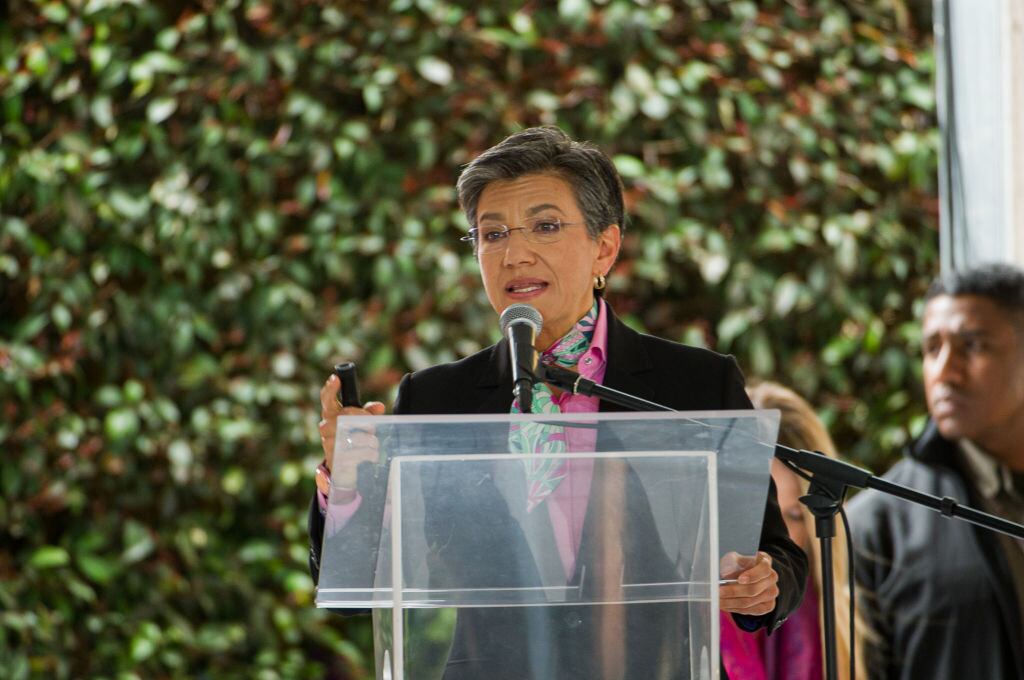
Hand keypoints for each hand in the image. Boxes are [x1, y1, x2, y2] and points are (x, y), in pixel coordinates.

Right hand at [318, 373, 385, 495]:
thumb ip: (370, 412)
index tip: (335, 378)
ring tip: (373, 443)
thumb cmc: (352, 439)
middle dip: (364, 419)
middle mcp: (326, 427)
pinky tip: (372, 455)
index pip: (326, 399)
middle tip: (372, 426)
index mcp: (331, 414)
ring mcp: (329, 442)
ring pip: (355, 435)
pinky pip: (359, 453)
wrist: (343, 467)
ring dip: (370, 439)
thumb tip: (379, 407)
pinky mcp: (336, 458)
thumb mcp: (362, 423)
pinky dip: (370, 453)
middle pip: (346, 414)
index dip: (330, 388)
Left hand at [718, 551, 778, 616]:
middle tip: (718, 592)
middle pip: (753, 589)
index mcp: (765, 562)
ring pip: (750, 602)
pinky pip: (751, 610)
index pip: (763, 569)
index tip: (739, 579)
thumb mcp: (734, 558)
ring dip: (731, 602)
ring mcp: (771, 593)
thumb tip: (726, 574)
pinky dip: (735, 608)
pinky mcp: (768, 606)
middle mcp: (771, 578)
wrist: (748, 575)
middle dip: (733, 592)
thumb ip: (732, 564)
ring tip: (718, 600)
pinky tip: (725, 605)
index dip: (752, 575)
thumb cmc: (739, 565)